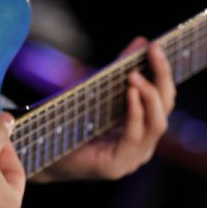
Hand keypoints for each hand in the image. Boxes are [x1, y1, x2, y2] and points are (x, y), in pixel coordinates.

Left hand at [39, 38, 175, 180]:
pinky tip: (130, 93)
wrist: (40, 151)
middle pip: (166, 108)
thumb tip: (141, 41)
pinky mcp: (116, 166)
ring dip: (149, 95)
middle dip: (162, 77)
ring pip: (157, 124)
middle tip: (153, 51)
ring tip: (134, 74)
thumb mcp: (99, 91)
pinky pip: (134, 136)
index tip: (156, 46)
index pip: (165, 98)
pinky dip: (135, 113)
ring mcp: (132, 158)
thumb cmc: (69, 121)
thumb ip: (120, 69)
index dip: (164, 71)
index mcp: (142, 128)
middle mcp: (142, 145)